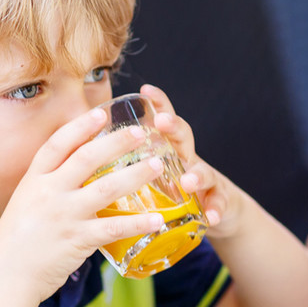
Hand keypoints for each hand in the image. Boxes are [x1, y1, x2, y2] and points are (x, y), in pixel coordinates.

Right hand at [0, 106, 168, 301]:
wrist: (5, 277)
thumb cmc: (15, 243)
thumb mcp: (25, 204)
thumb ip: (48, 188)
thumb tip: (76, 174)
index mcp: (33, 181)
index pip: (57, 144)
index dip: (80, 126)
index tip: (100, 113)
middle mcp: (49, 193)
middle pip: (87, 158)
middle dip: (116, 142)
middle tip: (140, 132)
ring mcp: (64, 215)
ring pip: (107, 187)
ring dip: (136, 174)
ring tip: (158, 164)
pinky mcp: (78, 240)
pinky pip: (114, 228)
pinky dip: (138, 223)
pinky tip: (157, 219)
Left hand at [139, 84, 243, 237]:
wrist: (216, 209)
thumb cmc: (174, 192)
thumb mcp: (155, 175)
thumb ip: (130, 166)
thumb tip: (89, 158)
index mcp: (168, 150)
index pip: (163, 120)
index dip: (158, 103)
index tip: (145, 89)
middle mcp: (188, 159)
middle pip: (183, 136)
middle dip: (174, 126)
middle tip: (162, 122)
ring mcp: (206, 179)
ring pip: (203, 171)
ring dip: (197, 175)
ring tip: (188, 182)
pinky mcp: (218, 200)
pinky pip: (218, 203)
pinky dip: (215, 209)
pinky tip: (211, 217)